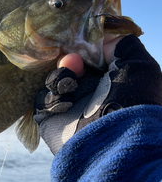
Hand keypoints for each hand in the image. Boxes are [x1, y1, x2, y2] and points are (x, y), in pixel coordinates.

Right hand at [33, 35, 161, 153]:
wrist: (113, 141)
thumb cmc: (131, 101)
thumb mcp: (138, 63)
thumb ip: (121, 44)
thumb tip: (98, 41)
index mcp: (111, 80)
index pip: (90, 57)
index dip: (83, 47)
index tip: (80, 44)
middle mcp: (90, 93)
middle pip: (69, 65)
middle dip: (69, 61)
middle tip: (73, 62)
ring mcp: (70, 107)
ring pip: (53, 81)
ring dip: (59, 77)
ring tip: (69, 84)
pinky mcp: (51, 120)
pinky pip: (42, 100)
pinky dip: (51, 97)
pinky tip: (65, 102)